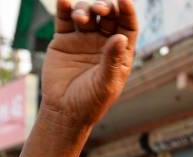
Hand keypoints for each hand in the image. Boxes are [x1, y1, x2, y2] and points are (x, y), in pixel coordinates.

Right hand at [42, 0, 137, 125]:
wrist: (64, 110)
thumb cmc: (91, 102)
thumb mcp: (105, 84)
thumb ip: (112, 60)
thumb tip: (120, 37)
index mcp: (120, 53)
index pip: (128, 28)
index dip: (128, 12)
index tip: (125, 0)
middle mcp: (103, 43)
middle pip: (108, 16)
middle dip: (105, 7)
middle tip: (100, 9)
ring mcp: (83, 39)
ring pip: (87, 14)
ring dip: (85, 9)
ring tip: (81, 18)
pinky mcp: (64, 38)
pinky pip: (64, 18)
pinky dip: (64, 7)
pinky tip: (64, 2)